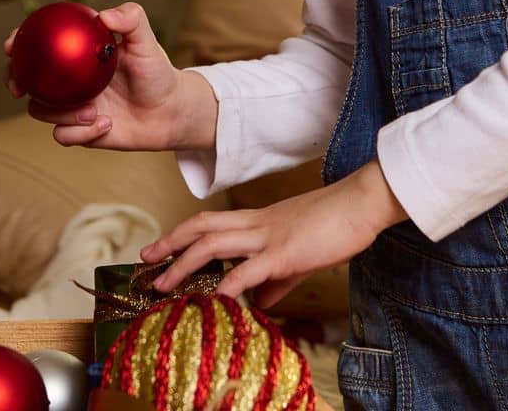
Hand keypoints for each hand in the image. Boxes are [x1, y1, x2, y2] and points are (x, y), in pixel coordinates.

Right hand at [3, 2, 216, 151]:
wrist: (170, 112)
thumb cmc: (157, 71)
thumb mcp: (146, 41)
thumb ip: (132, 19)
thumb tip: (105, 16)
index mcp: (76, 55)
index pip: (40, 44)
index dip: (20, 42)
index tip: (12, 45)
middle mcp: (68, 80)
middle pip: (26, 78)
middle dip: (15, 81)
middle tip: (21, 87)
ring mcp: (71, 106)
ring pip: (40, 110)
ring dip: (59, 113)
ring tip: (92, 111)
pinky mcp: (79, 132)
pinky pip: (63, 136)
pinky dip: (81, 133)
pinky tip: (105, 125)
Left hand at [138, 160, 408, 309]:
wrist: (362, 203)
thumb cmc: (336, 224)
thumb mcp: (300, 255)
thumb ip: (277, 280)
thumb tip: (259, 303)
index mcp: (260, 221)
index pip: (211, 223)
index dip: (182, 234)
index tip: (160, 249)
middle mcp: (257, 224)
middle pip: (201, 227)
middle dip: (170, 243)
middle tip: (145, 260)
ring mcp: (269, 236)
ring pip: (214, 243)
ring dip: (183, 263)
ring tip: (163, 284)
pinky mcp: (286, 252)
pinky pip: (251, 268)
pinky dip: (230, 283)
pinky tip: (216, 299)